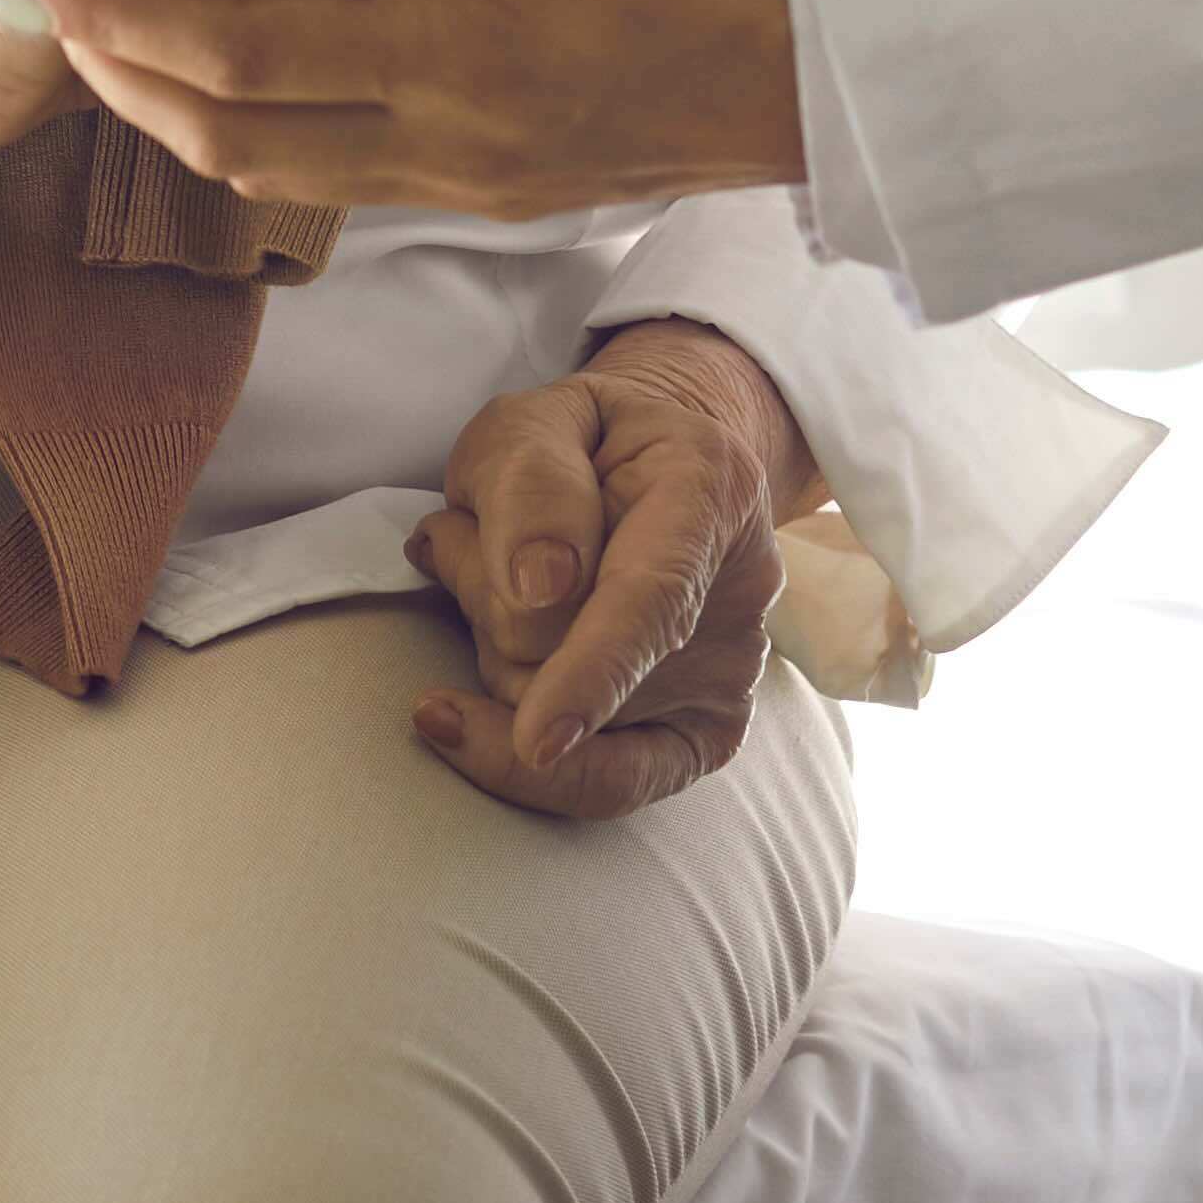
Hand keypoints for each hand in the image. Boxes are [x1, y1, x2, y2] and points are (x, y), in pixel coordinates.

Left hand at [26, 0, 799, 215]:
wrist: (833, 86)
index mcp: (468, 57)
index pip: (250, 46)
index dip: (129, 16)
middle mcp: (451, 139)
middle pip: (231, 128)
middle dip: (118, 74)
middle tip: (39, 10)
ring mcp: (469, 178)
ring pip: (274, 168)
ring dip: (177, 113)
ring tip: (112, 43)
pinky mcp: (494, 190)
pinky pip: (338, 178)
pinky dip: (259, 131)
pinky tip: (246, 72)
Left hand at [406, 322, 800, 817]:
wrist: (646, 472)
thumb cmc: (579, 445)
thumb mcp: (532, 419)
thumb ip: (530, 482)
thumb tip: (538, 587)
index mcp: (709, 486)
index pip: (653, 595)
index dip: (593, 667)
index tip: (537, 739)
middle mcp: (742, 588)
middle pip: (569, 651)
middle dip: (484, 598)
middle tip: (470, 534)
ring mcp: (733, 670)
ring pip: (568, 717)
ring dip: (497, 653)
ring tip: (504, 580)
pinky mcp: (708, 731)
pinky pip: (611, 783)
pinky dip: (521, 763)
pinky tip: (459, 726)